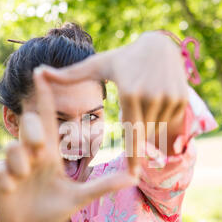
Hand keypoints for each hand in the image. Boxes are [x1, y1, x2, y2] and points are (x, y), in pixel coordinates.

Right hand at [0, 71, 137, 221]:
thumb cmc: (52, 210)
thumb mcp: (79, 197)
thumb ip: (104, 185)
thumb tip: (135, 177)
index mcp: (49, 154)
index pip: (47, 119)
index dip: (44, 96)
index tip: (41, 71)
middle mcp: (31, 155)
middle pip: (29, 125)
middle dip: (33, 130)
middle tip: (40, 146)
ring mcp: (13, 166)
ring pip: (12, 148)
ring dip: (20, 162)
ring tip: (26, 176)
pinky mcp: (0, 181)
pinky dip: (6, 178)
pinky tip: (12, 188)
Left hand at [38, 31, 188, 172]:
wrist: (159, 45)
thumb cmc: (123, 59)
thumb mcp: (98, 66)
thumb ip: (69, 75)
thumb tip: (38, 72)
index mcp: (129, 92)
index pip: (130, 132)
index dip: (132, 156)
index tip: (132, 176)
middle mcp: (151, 96)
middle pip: (145, 132)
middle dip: (140, 135)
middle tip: (138, 129)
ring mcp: (170, 97)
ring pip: (158, 127)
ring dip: (152, 124)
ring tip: (147, 103)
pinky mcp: (182, 98)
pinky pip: (172, 120)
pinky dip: (165, 119)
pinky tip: (159, 101)